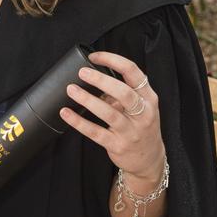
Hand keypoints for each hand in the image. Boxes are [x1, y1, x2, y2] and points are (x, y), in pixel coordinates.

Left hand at [59, 51, 165, 186]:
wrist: (149, 159)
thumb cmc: (141, 126)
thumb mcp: (140, 106)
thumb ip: (121, 92)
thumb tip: (93, 77)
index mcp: (148, 98)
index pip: (133, 72)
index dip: (113, 61)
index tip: (94, 57)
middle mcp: (143, 113)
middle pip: (124, 92)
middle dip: (101, 80)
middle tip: (82, 72)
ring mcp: (132, 131)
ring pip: (109, 113)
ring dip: (88, 100)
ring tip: (71, 90)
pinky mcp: (118, 145)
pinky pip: (96, 132)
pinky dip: (79, 122)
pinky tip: (66, 113)